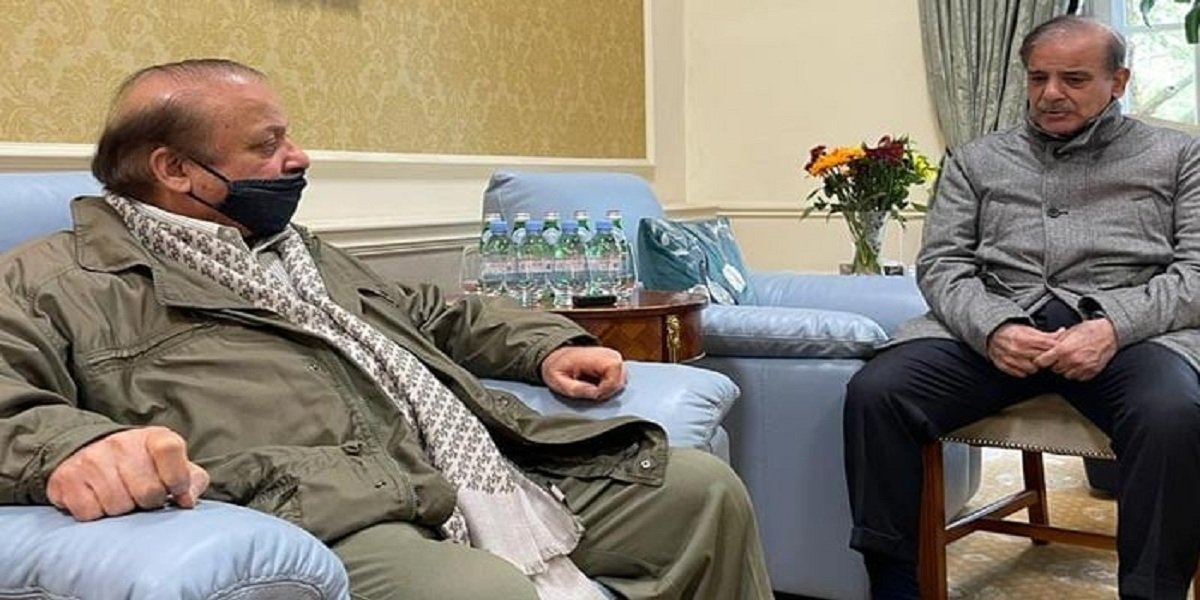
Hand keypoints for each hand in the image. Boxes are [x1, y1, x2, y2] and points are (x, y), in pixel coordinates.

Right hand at [46, 426, 209, 520]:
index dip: (177, 478)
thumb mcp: (173, 465)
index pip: (170, 449)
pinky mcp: (68, 478)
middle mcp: (121, 443)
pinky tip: (99, 501)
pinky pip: (90, 513)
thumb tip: (187, 501)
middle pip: (147, 491)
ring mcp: (92, 459)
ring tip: (122, 497)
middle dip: (149, 503)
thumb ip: (192, 481)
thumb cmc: (142, 466)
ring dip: (123, 510)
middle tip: (143, 497)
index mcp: (154, 437)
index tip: (174, 490)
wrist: (90, 452)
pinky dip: (97, 515)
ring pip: (118, 506)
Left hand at [540, 345, 626, 400]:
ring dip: (608, 389)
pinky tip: (597, 384)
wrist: (558, 355)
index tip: (593, 393)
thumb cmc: (558, 366)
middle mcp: (609, 354)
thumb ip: (577, 389)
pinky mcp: (615, 362)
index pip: (614, 377)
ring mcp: (614, 357)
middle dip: (607, 391)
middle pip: (620, 381)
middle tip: (590, 392)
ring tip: (592, 387)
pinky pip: (620, 379)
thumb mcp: (559, 381)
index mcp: (595, 357)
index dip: (605, 390)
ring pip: (622, 381)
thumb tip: (596, 394)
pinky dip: (610, 385)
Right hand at [987, 323, 1065, 377]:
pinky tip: (1024, 364)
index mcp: (1024, 338)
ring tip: (1033, 360)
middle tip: (1044, 356)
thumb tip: (1063, 332)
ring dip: (1035, 366)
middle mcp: (1016, 349)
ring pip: (1032, 370)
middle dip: (1045, 358)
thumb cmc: (1013, 332)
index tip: (1056, 350)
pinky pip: (1021, 374)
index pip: (1047, 346)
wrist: (993, 334)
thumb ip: (1047, 335)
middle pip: (1041, 360)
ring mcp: (1010, 359)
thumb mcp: (1030, 330)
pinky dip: (1025, 371)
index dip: (1054, 349)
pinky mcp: (1005, 366)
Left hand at [1033, 318, 1117, 380]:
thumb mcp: (1068, 332)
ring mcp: (1082, 368)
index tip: (1042, 359)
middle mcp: (1072, 361)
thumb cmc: (1089, 330)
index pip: (1042, 362)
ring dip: (1065, 369)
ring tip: (1070, 360)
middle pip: (1054, 369)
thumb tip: (1044, 347)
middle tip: (1059, 357)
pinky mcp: (1091, 372)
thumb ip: (1055, 342)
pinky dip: (1076, 372)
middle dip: (1054, 364)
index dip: (1041, 360)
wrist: (1109, 334)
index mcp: (1063, 350)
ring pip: (1065, 375)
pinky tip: (1078, 364)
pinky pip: (1078, 377)